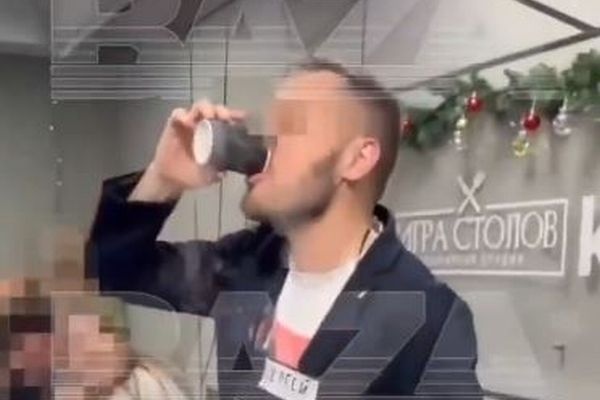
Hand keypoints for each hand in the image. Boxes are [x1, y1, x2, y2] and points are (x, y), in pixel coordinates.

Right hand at [129, 101, 245, 201]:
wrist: (171, 180)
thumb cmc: (193, 175)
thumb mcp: (209, 176)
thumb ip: (218, 172)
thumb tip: (225, 172)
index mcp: (217, 135)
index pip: (228, 119)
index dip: (235, 115)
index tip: (242, 118)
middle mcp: (204, 126)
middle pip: (215, 109)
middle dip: (221, 110)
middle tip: (225, 118)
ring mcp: (189, 124)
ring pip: (199, 106)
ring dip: (205, 108)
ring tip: (208, 117)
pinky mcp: (174, 125)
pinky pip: (178, 113)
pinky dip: (183, 115)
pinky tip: (187, 122)